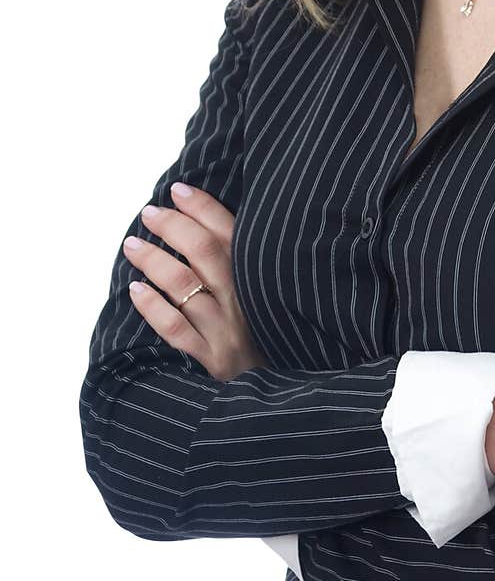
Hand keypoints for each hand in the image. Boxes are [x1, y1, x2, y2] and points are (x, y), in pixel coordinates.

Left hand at [124, 181, 269, 381]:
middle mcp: (242, 300)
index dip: (202, 206)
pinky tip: (135, 290)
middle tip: (148, 213)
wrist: (276, 391)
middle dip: (173, 226)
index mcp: (257, 278)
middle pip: (204, 252)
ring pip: (185, 286)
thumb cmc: (259, 335)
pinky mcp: (209, 360)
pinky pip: (175, 329)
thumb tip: (199, 224)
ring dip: (154, 260)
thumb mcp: (261, 296)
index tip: (177, 189)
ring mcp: (225, 331)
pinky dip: (153, 306)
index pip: (228, 232)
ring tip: (131, 245)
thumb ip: (238, 264)